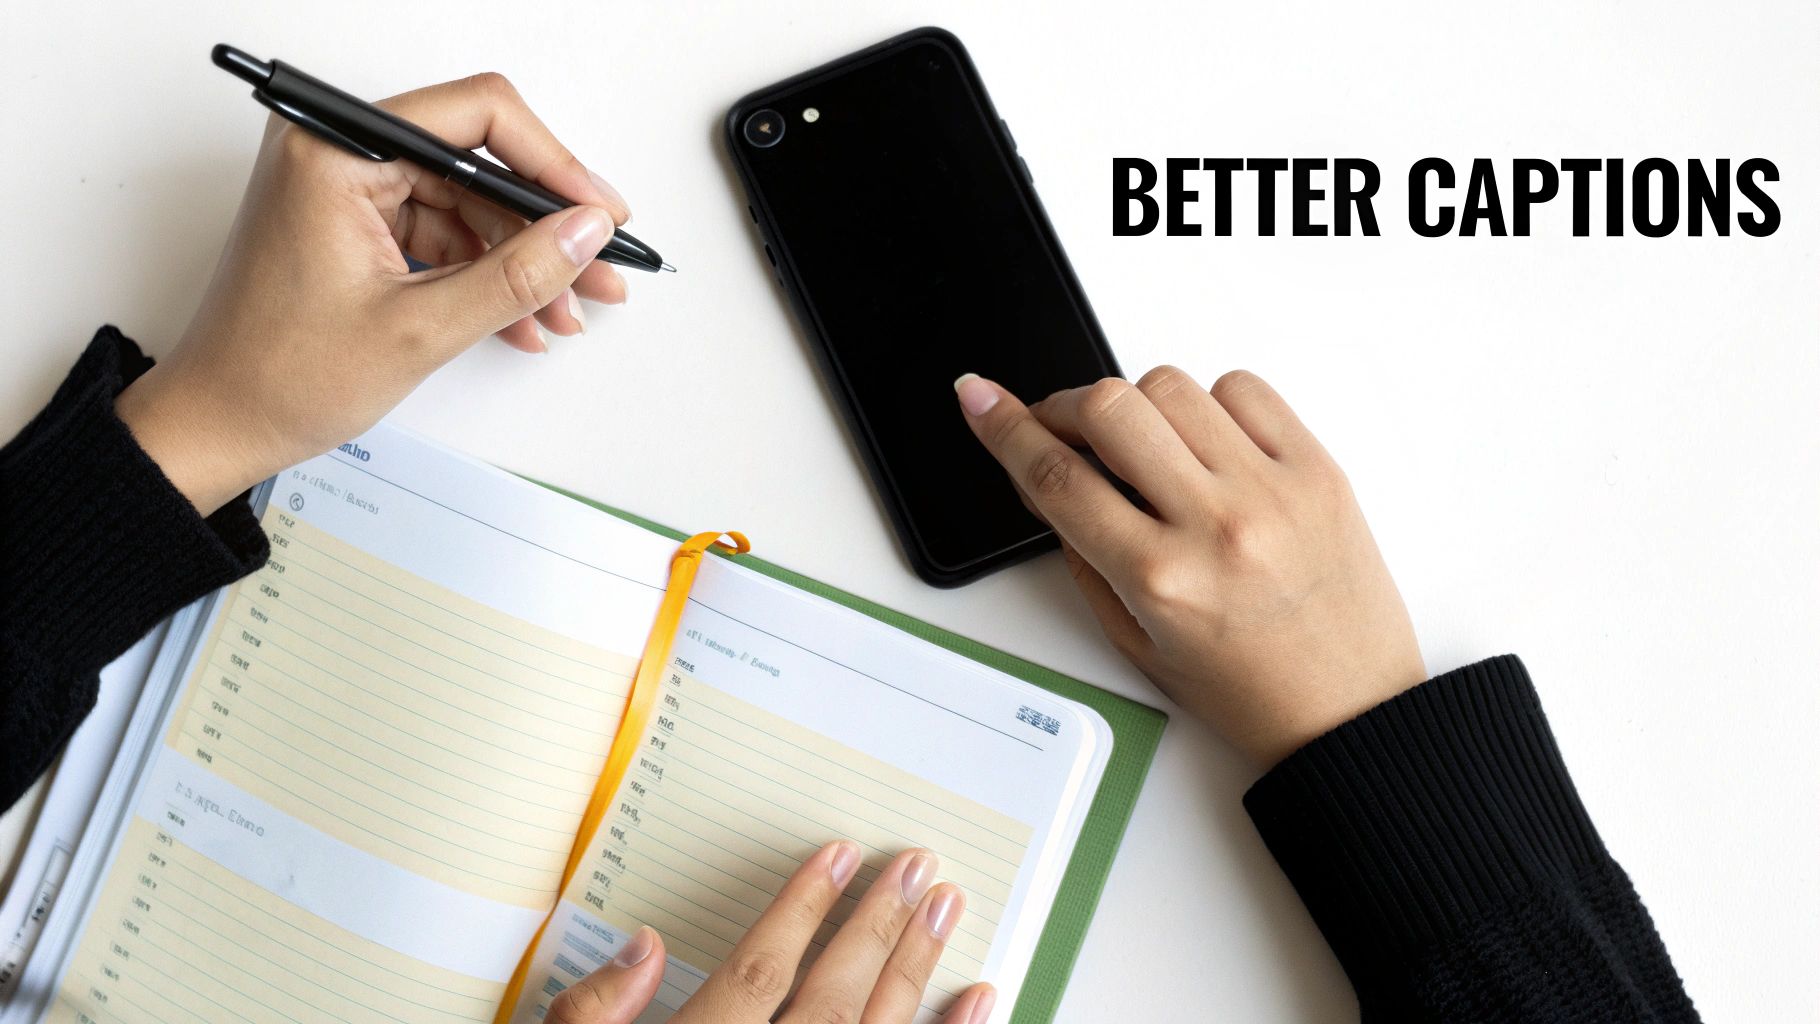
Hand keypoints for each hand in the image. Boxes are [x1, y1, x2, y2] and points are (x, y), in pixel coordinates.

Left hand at [114, 72, 631, 515]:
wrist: (219, 425)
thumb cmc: (277, 375)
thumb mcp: (419, 329)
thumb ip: (515, 275)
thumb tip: (585, 232)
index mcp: (335, 152)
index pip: (474, 117)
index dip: (551, 163)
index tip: (596, 210)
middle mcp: (337, 153)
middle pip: (477, 160)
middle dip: (544, 222)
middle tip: (598, 262)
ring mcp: (346, 188)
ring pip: (468, 202)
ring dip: (522, 257)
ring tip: (565, 306)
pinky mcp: (355, 222)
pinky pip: (444, 230)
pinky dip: (486, 273)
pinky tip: (522, 315)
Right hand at [545, 843, 995, 1023]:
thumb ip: (594, 1014)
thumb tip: (646, 945)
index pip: (759, 974)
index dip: (801, 909)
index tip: (837, 857)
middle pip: (834, 999)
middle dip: (878, 926)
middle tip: (916, 867)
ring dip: (916, 973)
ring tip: (946, 910)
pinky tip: (978, 1002)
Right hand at [955, 368, 1425, 767]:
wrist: (1348, 709)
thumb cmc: (1246, 688)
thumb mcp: (1135, 638)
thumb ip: (1083, 553)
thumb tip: (1045, 473)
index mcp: (1160, 579)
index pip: (1057, 477)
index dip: (1004, 428)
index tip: (979, 398)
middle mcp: (1215, 526)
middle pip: (1110, 407)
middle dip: (1068, 405)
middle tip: (1065, 426)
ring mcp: (1272, 490)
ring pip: (1172, 386)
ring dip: (1141, 407)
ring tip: (1151, 450)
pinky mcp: (1317, 469)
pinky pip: (1245, 390)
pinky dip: (1211, 404)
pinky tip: (1208, 445)